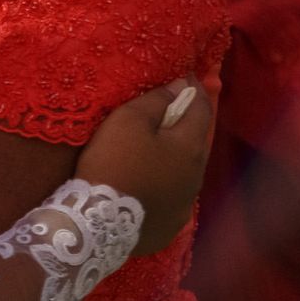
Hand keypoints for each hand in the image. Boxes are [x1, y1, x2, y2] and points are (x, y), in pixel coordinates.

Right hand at [75, 77, 212, 255]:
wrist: (98, 221)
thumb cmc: (114, 162)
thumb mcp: (128, 120)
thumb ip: (156, 100)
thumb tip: (179, 87)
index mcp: (189, 146)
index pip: (201, 109)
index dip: (193, 89)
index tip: (184, 76)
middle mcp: (196, 175)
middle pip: (198, 140)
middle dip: (188, 121)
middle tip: (173, 108)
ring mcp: (185, 203)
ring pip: (188, 170)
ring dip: (178, 155)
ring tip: (161, 147)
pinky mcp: (171, 224)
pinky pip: (175, 196)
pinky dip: (168, 183)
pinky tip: (154, 183)